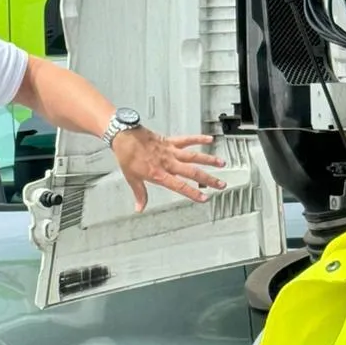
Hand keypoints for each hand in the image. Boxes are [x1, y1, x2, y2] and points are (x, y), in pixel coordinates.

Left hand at [111, 129, 226, 211]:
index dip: (193, 193)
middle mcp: (168, 163)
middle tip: (221, 184)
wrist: (123, 137)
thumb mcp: (132, 179)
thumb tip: (139, 208)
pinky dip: (198, 138)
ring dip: (209, 160)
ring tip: (222, 163)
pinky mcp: (170, 141)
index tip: (204, 198)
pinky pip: (187, 140)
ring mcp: (171, 151)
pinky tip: (209, 139)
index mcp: (160, 174)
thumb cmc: (127, 156)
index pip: (180, 186)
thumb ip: (140, 194)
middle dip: (209, 179)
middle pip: (193, 172)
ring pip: (194, 156)